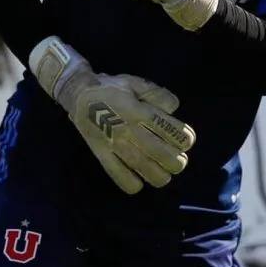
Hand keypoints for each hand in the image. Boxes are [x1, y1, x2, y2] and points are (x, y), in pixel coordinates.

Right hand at [29, 36, 194, 194]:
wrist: (79, 94)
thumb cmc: (111, 88)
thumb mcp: (136, 83)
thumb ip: (157, 94)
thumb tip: (174, 108)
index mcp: (139, 111)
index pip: (170, 130)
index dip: (185, 138)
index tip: (186, 141)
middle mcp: (129, 129)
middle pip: (161, 154)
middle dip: (177, 161)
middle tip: (179, 161)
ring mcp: (115, 144)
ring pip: (143, 168)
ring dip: (160, 175)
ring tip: (165, 173)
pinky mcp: (102, 154)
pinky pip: (118, 175)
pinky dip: (132, 184)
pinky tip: (139, 181)